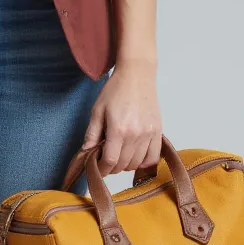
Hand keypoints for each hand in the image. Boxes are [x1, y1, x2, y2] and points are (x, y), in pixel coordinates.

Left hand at [82, 59, 161, 175]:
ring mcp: (149, 134)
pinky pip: (153, 157)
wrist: (137, 75)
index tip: (97, 169)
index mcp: (118, 130)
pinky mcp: (158, 131)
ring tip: (120, 155)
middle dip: (112, 167)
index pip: (110, 161)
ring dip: (126, 165)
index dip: (102, 169)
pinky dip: (143, 162)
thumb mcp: (97, 111)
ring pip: (136, 163)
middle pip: (123, 165)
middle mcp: (135, 135)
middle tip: (106, 159)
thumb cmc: (115, 90)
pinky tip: (135, 157)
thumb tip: (85, 154)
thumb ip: (91, 134)